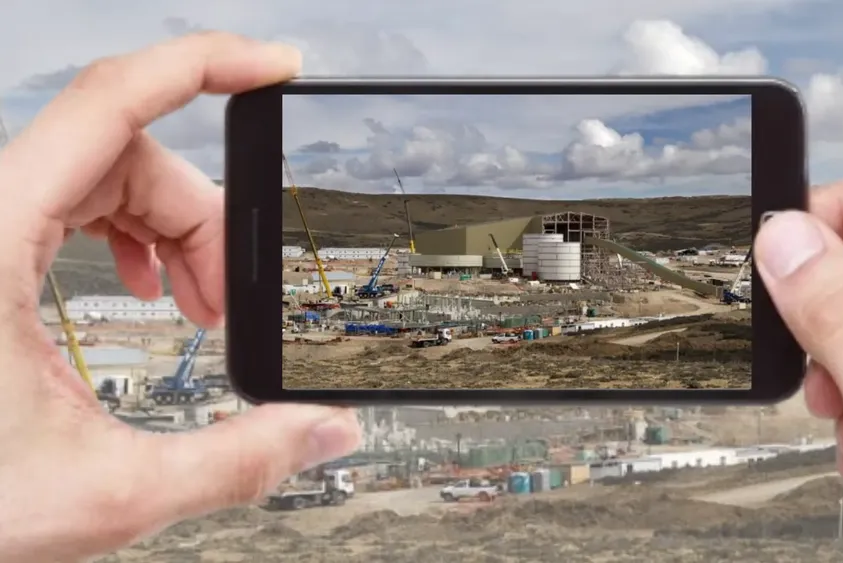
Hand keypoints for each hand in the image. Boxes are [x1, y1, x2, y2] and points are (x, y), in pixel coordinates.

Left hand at [0, 33, 360, 561]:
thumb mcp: (108, 490)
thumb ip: (233, 463)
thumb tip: (323, 429)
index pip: (113, 101)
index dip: (204, 65)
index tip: (272, 67)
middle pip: (129, 152)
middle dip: (204, 217)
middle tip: (229, 300)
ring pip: (108, 173)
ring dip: (173, 228)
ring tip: (196, 303)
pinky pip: (78, 199)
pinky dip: (134, 232)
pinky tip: (148, 283)